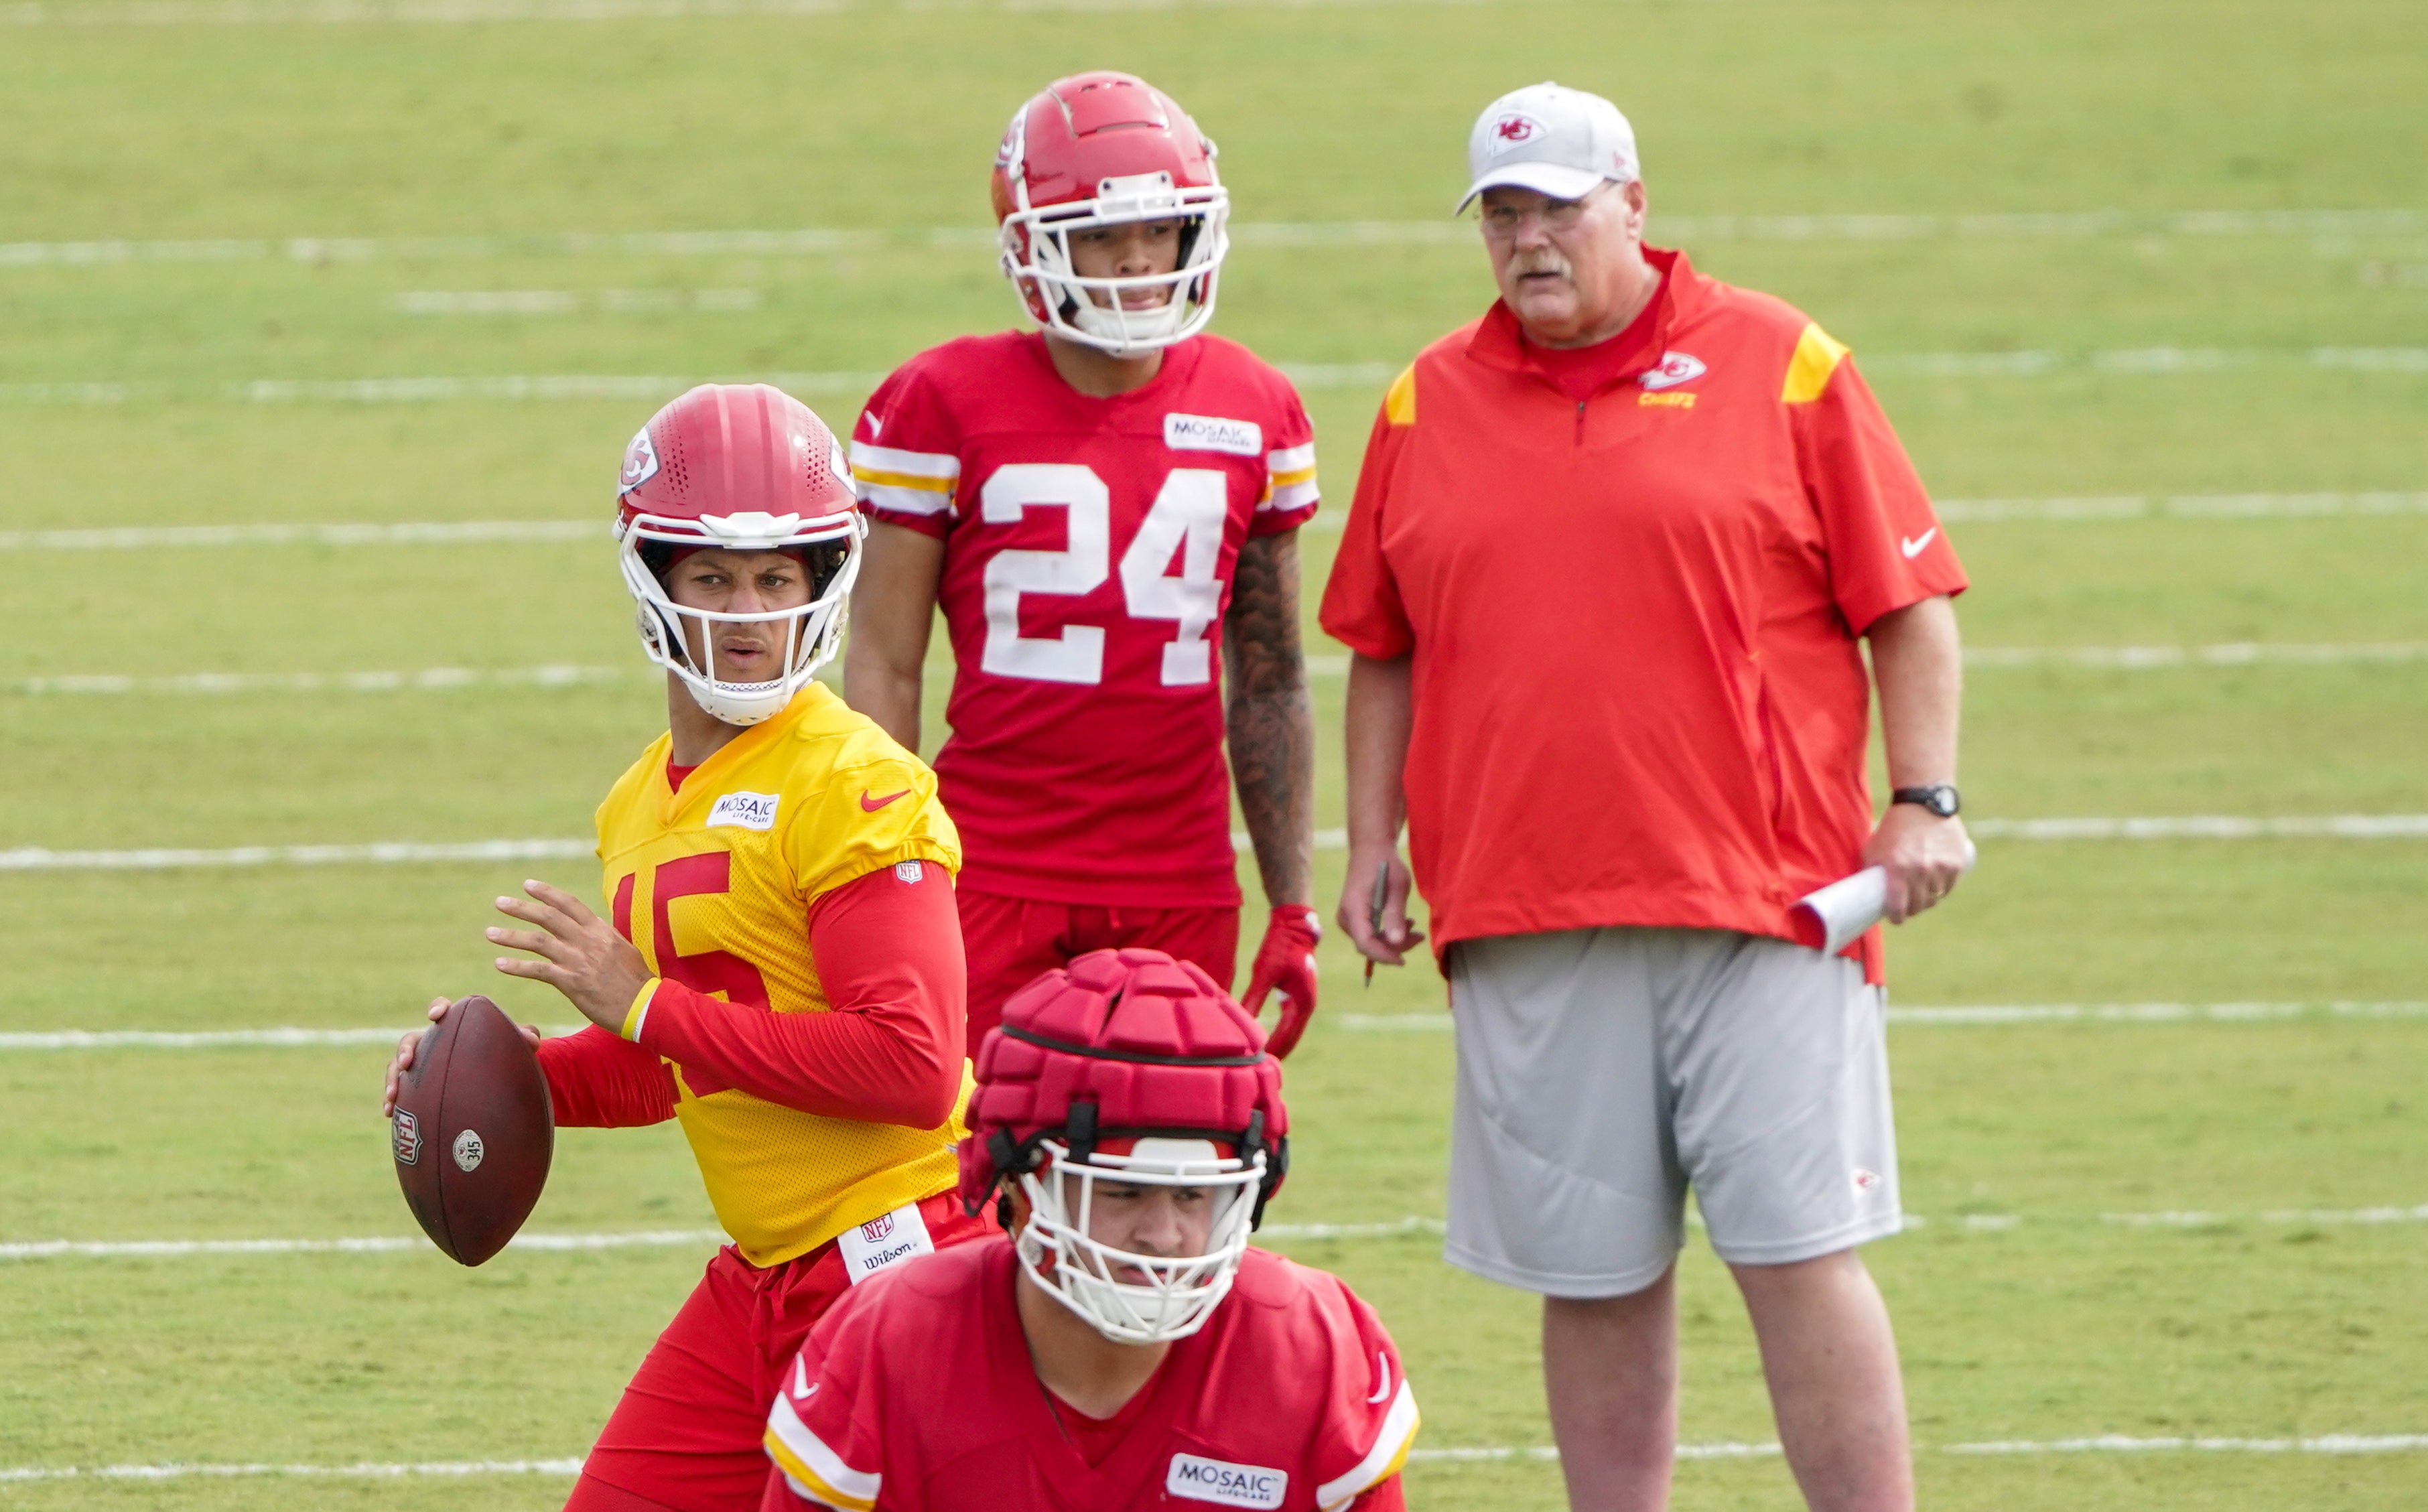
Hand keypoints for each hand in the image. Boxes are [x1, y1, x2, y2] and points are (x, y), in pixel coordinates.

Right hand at [383, 996, 540, 1116]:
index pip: (443, 1010)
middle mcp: (431, 1042)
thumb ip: (523, 1039)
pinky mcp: (414, 1085)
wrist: (488, 1079)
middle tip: (406, 1063)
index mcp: (453, 1026)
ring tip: (393, 1095)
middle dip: (405, 1049)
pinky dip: (392, 1100)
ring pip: (396, 1067)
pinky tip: (389, 1112)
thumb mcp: (513, 1047)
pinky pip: (398, 1091)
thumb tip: (533, 1040)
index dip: (437, 1008)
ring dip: (392, 1078)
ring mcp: (420, 1065)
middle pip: (411, 1039)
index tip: (436, 1015)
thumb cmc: (499, 1055)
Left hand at [487, 879, 654, 1033]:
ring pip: (538, 941)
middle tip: (500, 902)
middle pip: (548, 917)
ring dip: (511, 936)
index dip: (547, 893)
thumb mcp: (624, 950)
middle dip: (521, 908)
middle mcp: (587, 940)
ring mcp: (578, 960)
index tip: (528, 885)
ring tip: (490, 933)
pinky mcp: (571, 982)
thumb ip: (605, 939)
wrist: (645, 1005)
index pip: (569, 904)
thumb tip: (594, 931)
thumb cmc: (638, 981)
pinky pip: (537, 970)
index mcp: (601, 930)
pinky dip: (516, 966)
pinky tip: (500, 964)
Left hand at [1242, 905, 1322, 1057]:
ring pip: (1292, 1032)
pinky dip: (1281, 1033)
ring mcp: (1305, 1001)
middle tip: (1260, 1071)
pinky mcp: (1298, 996)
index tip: (1257, 1063)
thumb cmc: (1280, 947)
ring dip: (1280, 1044)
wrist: (1294, 926)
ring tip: (1263, 1061)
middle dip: (1278, 1053)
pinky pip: (1290, 1022)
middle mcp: (1307, 1005)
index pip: (1285, 1035)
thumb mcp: (1264, 973)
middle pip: (1292, 1038)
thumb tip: (1242, 1021)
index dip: (1271, 1050)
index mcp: (1303, 1002)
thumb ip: (1253, 999)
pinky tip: (1268, 1040)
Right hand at [1338, 849, 1424, 968]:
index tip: (1403, 960)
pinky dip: (1388, 933)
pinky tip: (1404, 923)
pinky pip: (1370, 934)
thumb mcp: (1397, 887)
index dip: (1384, 955)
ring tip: (1414, 927)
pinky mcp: (1355, 919)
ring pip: (1371, 942)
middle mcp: (1346, 917)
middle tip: (1418, 937)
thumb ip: (1395, 915)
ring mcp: (1349, 919)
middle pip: (1368, 945)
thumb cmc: (1385, 864)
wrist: (1370, 849)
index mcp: (1353, 909)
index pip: (1365, 943)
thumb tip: (1396, 942)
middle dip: (1393, 947)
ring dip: (1393, 940)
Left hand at [1862, 806, 1971, 922]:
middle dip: (1912, 909)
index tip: (1895, 918)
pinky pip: (1949, 886)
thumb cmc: (1893, 828)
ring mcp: (1940, 867)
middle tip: (1907, 906)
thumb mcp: (1873, 848)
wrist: (1922, 804)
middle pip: (1919, 905)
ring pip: (1935, 897)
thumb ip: (1870, 870)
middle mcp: (1920, 871)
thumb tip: (1862, 892)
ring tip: (1920, 894)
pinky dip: (1942, 888)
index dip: (1896, 917)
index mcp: (1897, 869)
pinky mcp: (1956, 863)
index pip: (1899, 907)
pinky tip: (1934, 885)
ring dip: (1928, 899)